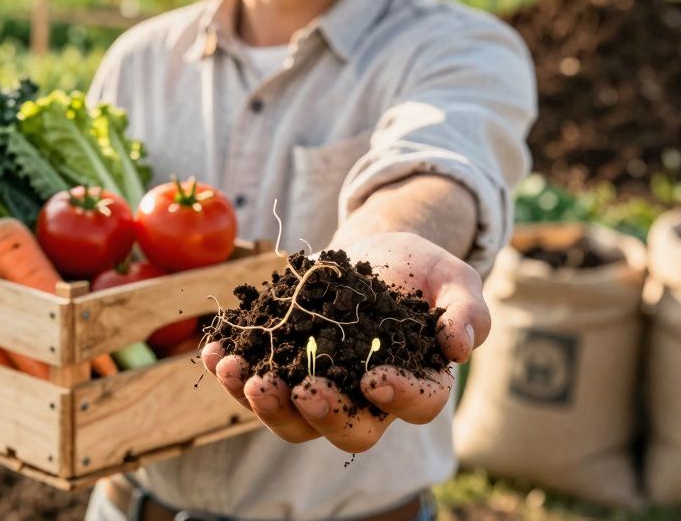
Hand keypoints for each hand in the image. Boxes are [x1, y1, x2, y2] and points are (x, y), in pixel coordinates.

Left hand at [201, 231, 488, 452]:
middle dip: (322, 414)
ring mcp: (321, 388)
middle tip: (302, 389)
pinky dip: (230, 372)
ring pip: (294, 419)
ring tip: (239, 373)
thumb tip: (458, 346)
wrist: (373, 251)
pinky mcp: (282, 369)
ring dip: (264, 403)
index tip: (375, 378)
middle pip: (350, 429)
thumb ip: (467, 310)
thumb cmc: (419, 271)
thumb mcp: (453, 278)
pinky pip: (253, 383)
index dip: (399, 397)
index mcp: (418, 383)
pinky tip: (213, 352)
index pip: (417, 405)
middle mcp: (367, 400)